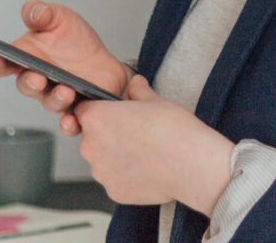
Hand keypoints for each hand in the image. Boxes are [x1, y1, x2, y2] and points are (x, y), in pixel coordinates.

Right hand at [0, 0, 131, 133]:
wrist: (106, 62)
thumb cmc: (77, 42)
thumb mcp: (61, 19)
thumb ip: (44, 13)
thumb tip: (32, 12)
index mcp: (26, 57)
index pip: (1, 63)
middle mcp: (37, 79)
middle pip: (25, 85)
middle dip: (29, 82)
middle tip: (37, 77)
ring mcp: (55, 96)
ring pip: (49, 102)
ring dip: (55, 99)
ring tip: (66, 90)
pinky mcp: (75, 109)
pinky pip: (69, 122)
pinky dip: (70, 124)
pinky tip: (73, 120)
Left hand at [75, 75, 234, 214]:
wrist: (193, 164)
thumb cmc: (175, 130)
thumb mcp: (156, 99)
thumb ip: (138, 91)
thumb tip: (135, 84)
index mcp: (97, 118)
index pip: (83, 110)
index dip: (99, 110)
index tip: (113, 114)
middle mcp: (91, 146)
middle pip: (91, 137)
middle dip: (108, 134)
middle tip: (134, 132)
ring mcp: (101, 172)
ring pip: (102, 160)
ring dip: (116, 156)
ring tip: (143, 151)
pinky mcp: (113, 191)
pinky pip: (115, 179)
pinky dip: (126, 175)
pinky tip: (146, 167)